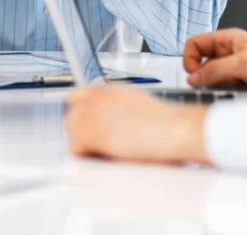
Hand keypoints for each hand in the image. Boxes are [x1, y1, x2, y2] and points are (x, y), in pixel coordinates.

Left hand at [65, 87, 210, 164]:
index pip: (75, 98)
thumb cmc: (164, 121)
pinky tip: (105, 157)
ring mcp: (92, 114)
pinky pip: (76, 150)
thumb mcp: (134, 101)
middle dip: (82, 131)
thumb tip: (108, 120)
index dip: (82, 115)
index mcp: (105, 89)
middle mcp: (95, 98)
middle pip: (71, 116)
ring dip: (85, 144)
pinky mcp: (93, 134)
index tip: (87, 127)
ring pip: (72, 133)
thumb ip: (115, 106)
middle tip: (98, 144)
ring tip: (104, 152)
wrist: (175, 128)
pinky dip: (88, 157)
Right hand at [183, 28, 246, 90]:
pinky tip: (240, 91)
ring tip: (233, 87)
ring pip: (213, 75)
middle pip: (202, 61)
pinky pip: (225, 84)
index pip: (195, 44)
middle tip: (213, 85)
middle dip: (204, 75)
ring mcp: (235, 65)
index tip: (195, 75)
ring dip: (218, 84)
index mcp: (227, 38)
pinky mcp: (242, 78)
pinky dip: (228, 89)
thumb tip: (193, 77)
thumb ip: (215, 70)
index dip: (190, 59)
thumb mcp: (243, 65)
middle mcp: (229, 50)